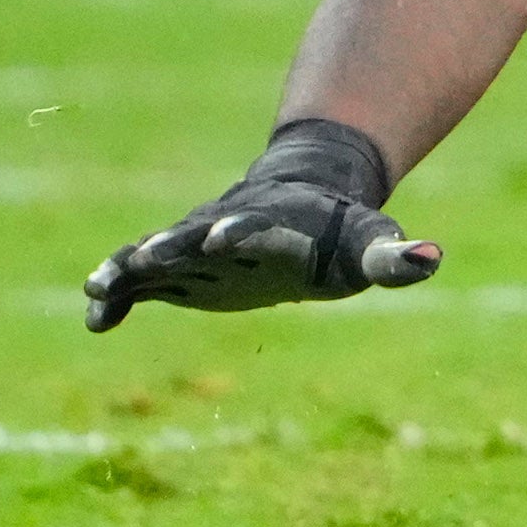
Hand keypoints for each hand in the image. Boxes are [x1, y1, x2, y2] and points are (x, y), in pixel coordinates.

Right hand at [83, 120, 438, 330]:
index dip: (241, 229)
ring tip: (97, 285)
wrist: (304, 204)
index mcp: (274, 224)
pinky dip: (117, 295)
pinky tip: (97, 321)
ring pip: (154, 254)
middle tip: (145, 256)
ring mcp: (196, 248)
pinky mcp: (178, 272)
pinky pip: (139, 282)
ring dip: (128, 268)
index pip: (256, 224)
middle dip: (172, 245)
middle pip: (193, 234)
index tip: (222, 236)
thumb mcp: (370, 244)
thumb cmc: (340, 232)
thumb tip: (430, 259)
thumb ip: (394, 257)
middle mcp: (225, 229)